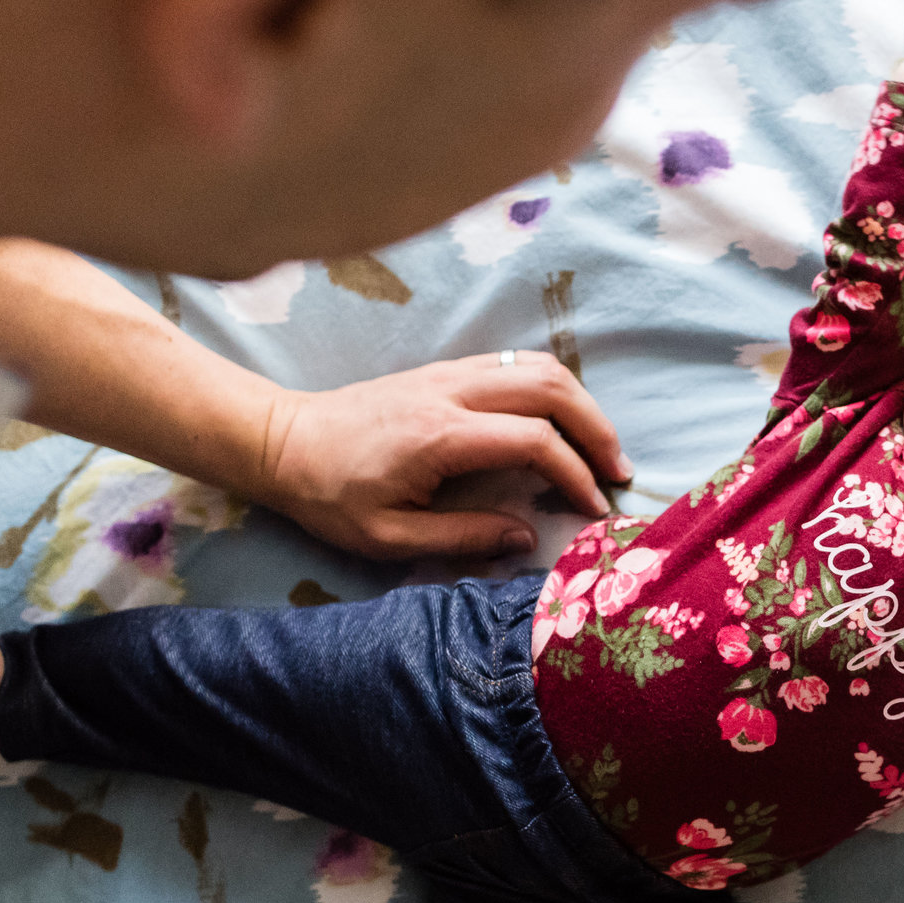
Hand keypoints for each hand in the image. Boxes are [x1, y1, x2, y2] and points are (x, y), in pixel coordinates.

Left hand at [257, 351, 631, 559]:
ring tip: (602, 448)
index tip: (593, 507)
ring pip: (538, 366)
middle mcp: (451, 392)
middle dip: (597, 428)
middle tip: (619, 471)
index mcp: (439, 436)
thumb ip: (462, 537)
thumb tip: (525, 535)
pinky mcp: (446, 371)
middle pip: (550, 387)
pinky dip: (554, 389)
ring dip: (582, 404)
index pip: (534, 440)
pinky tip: (564, 423)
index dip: (574, 473)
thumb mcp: (388, 537)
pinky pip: (516, 365)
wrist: (284, 442)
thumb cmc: (329, 496)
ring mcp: (450, 374)